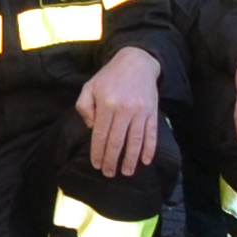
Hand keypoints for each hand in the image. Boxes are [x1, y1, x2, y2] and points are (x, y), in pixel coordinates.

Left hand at [76, 44, 163, 180]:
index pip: (101, 134)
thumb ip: (84, 107)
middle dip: (112, 160)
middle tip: (109, 174)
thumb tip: (93, 128)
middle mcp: (124, 109)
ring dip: (131, 159)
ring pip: (135, 141)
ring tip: (127, 172)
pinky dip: (149, 149)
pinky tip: (146, 161)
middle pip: (117, 141)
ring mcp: (140, 112)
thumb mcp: (90, 87)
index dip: (98, 152)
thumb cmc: (109, 77)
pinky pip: (151, 134)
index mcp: (106, 104)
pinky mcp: (152, 112)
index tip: (96, 165)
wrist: (136, 62)